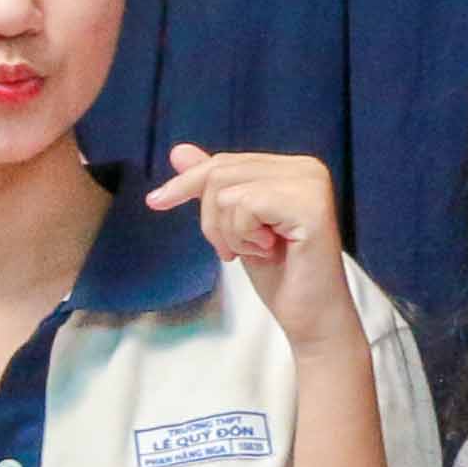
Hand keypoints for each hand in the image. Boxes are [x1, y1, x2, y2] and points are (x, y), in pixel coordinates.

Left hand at [148, 144, 355, 351]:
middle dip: (211, 219)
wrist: (311, 316)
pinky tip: (268, 251)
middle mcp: (307, 168)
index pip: (224, 162)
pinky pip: (246, 206)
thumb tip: (178, 151)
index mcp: (293, 167)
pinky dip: (244, 235)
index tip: (155, 202)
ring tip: (256, 251)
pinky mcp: (310, 207)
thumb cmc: (279, 273)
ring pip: (227, 191)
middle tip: (231, 251)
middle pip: (220, 172)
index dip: (187, 184)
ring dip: (229, 232)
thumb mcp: (235, 224)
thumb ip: (213, 185)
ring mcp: (311, 185)